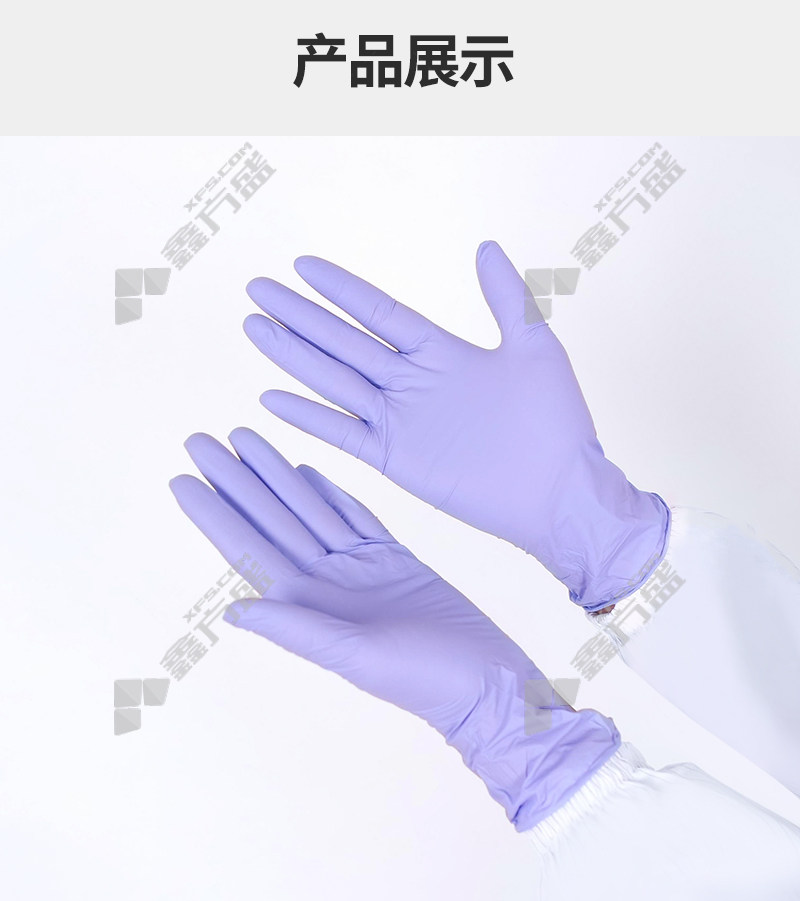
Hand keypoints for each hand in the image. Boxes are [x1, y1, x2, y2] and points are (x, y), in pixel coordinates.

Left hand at [169, 427, 618, 828]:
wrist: (485, 679)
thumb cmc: (424, 680)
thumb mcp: (357, 657)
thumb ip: (298, 630)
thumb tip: (233, 611)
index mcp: (310, 606)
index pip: (249, 550)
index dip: (214, 514)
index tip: (183, 478)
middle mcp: (326, 583)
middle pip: (271, 520)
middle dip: (237, 481)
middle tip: (203, 440)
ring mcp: (358, 569)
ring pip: (308, 509)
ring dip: (276, 476)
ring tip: (248, 439)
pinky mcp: (392, 559)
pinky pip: (352, 516)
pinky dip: (329, 492)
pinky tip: (306, 470)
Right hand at [242, 241, 668, 610]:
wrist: (560, 493)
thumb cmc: (557, 423)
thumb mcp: (535, 347)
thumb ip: (507, 298)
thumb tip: (486, 245)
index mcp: (441, 352)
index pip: (378, 311)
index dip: (340, 288)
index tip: (302, 265)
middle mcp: (412, 382)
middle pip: (343, 340)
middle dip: (299, 315)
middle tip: (258, 289)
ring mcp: (400, 420)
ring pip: (334, 380)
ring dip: (293, 356)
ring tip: (254, 327)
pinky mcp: (397, 459)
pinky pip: (343, 434)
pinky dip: (308, 417)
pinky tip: (272, 398)